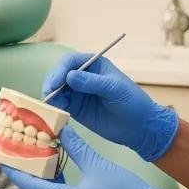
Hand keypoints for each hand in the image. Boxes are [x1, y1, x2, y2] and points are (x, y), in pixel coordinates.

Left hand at [0, 128, 188, 188]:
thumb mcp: (98, 164)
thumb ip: (76, 147)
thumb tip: (61, 130)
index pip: (31, 186)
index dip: (16, 172)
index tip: (4, 158)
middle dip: (26, 176)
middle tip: (17, 157)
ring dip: (41, 183)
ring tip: (36, 162)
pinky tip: (58, 174)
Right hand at [42, 53, 178, 161]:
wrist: (140, 127)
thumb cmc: (132, 102)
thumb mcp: (115, 89)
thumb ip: (92, 82)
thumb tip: (69, 76)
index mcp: (93, 65)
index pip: (70, 61)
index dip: (60, 70)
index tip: (56, 83)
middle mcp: (82, 76)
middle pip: (59, 75)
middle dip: (52, 83)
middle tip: (48, 95)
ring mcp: (77, 93)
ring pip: (57, 90)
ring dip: (51, 96)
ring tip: (51, 107)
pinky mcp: (75, 108)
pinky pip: (60, 105)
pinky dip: (54, 108)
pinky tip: (55, 114)